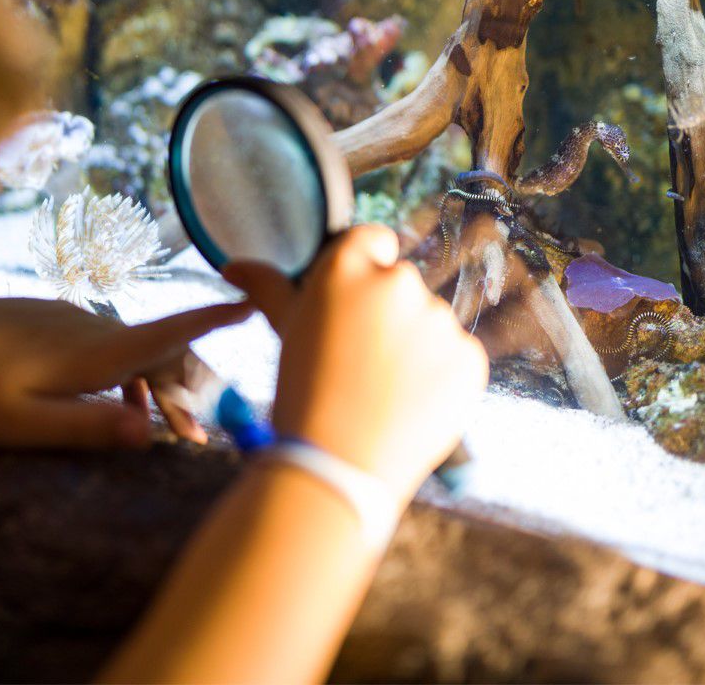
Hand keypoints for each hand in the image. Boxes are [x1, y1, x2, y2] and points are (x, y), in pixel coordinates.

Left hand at [0, 298, 251, 448]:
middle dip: (189, 386)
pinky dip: (129, 369)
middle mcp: (89, 327)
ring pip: (135, 346)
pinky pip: (109, 341)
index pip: (165, 332)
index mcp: (90, 353)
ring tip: (161, 426)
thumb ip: (87, 425)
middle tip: (197, 436)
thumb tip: (150, 432)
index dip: (211, 320)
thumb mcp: (22, 423)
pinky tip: (116, 398)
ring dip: (156, 383)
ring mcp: (72, 318)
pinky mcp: (54, 319)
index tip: (253, 304)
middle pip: (161, 348)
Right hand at [224, 225, 487, 499]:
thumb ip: (267, 287)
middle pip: (400, 285)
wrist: (338, 464)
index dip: (364, 272)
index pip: (373, 240)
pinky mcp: (469, 357)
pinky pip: (455, 357)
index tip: (352, 307)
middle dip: (385, 315)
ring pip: (428, 322)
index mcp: (349, 265)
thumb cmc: (303, 393)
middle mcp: (399, 282)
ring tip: (379, 389)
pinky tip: (406, 403)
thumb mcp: (284, 330)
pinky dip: (438, 377)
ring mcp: (439, 320)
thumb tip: (235, 266)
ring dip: (412, 346)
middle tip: (357, 361)